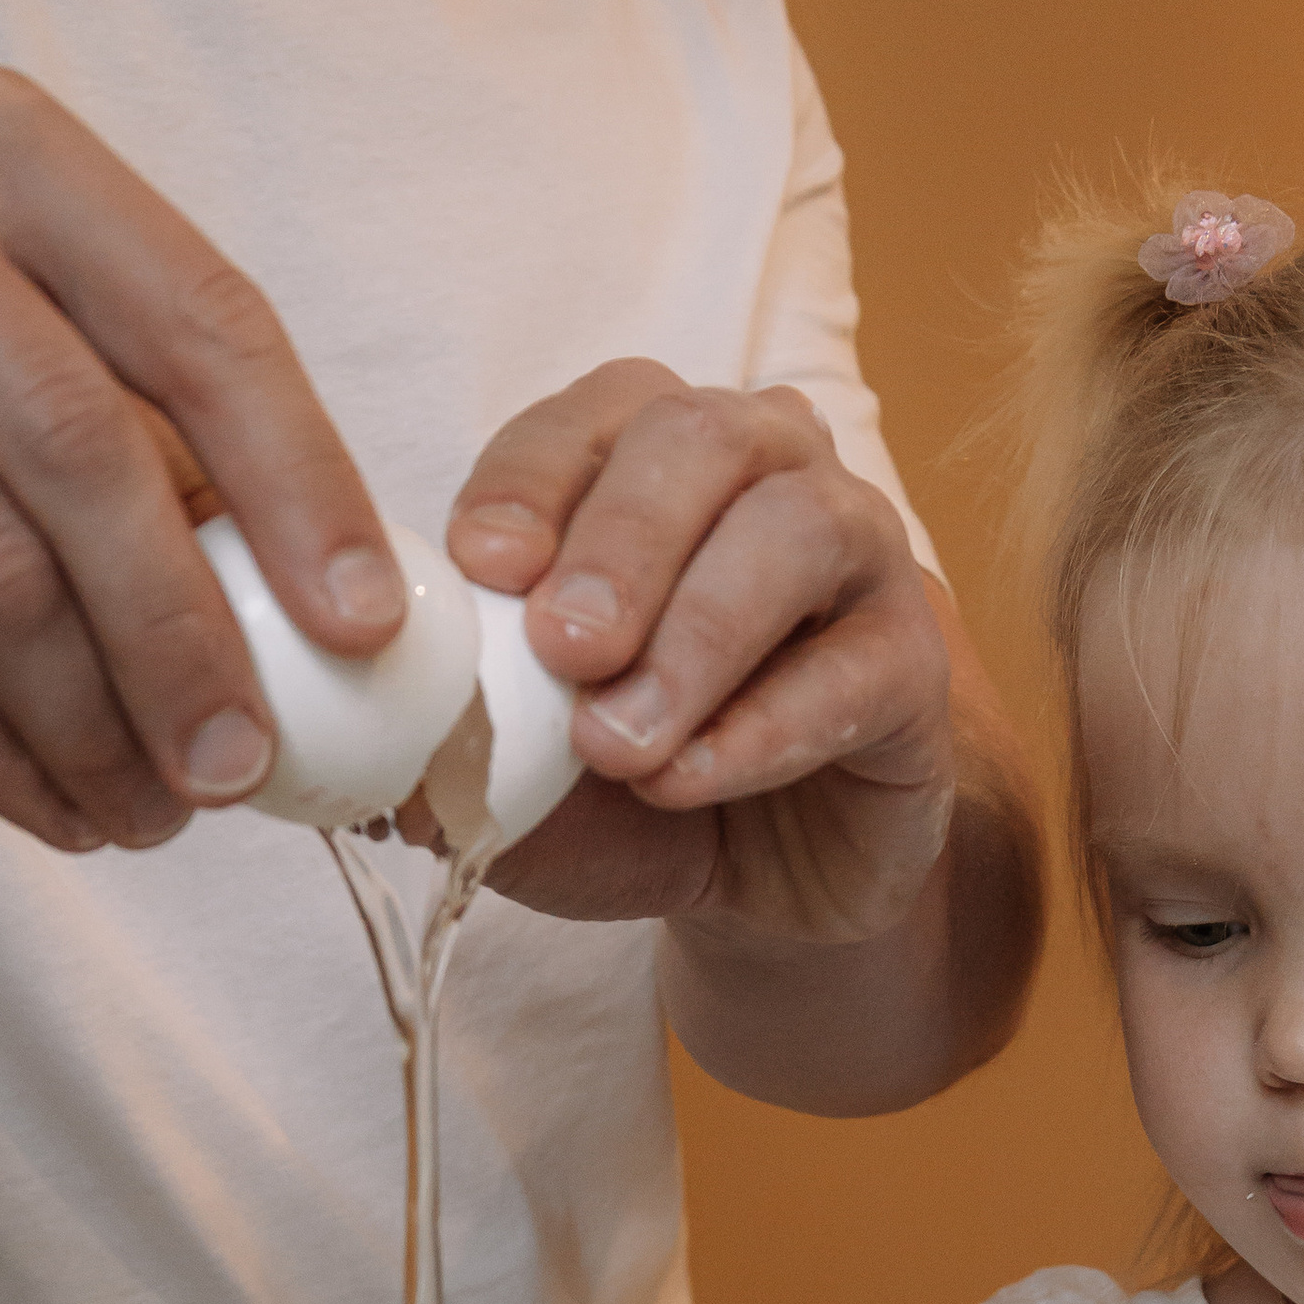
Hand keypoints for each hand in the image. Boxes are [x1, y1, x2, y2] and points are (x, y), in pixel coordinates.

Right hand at [0, 66, 403, 850]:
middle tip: (247, 766)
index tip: (365, 627)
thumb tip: (317, 604)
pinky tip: (55, 806)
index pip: (199, 319)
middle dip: (191, 640)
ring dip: (93, 723)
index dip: (300, 486)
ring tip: (153, 811)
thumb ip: (135, 425)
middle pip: (94, 456)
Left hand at [443, 364, 954, 948]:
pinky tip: (690, 782)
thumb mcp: (524, 771)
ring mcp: (854, 552)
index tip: (478, 565)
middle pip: (697, 442)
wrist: (759, 881)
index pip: (584, 421)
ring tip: (617, 744)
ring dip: (695, 635)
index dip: (528, 481)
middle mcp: (760, 468)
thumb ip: (466, 749)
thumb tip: (389, 774)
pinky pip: (855, 669)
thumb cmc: (633, 781)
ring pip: (793, 530)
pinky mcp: (914, 662)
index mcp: (645, 456)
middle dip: (619, 543)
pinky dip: (763, 728)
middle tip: (559, 649)